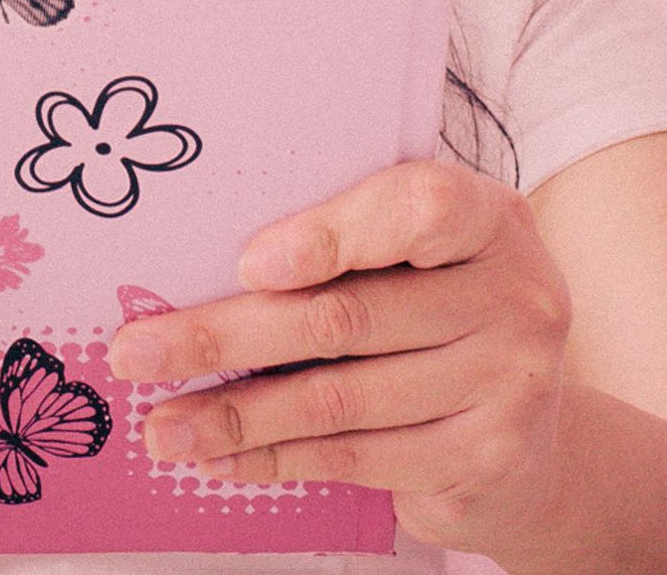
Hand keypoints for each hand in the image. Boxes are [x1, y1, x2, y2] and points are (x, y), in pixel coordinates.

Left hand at [105, 159, 571, 548]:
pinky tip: (223, 459)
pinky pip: (356, 457)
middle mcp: (516, 294)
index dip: (331, 234)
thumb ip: (343, 249)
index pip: (420, 207)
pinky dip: (277, 458)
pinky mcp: (486, 458)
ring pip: (340, 398)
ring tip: (163, 426)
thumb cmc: (440, 323)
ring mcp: (509, 382)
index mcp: (491, 219)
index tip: (248, 264)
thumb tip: (197, 269)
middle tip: (139, 351)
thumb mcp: (414, 265)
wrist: (527, 443)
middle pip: (350, 316)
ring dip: (236, 415)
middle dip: (227, 336)